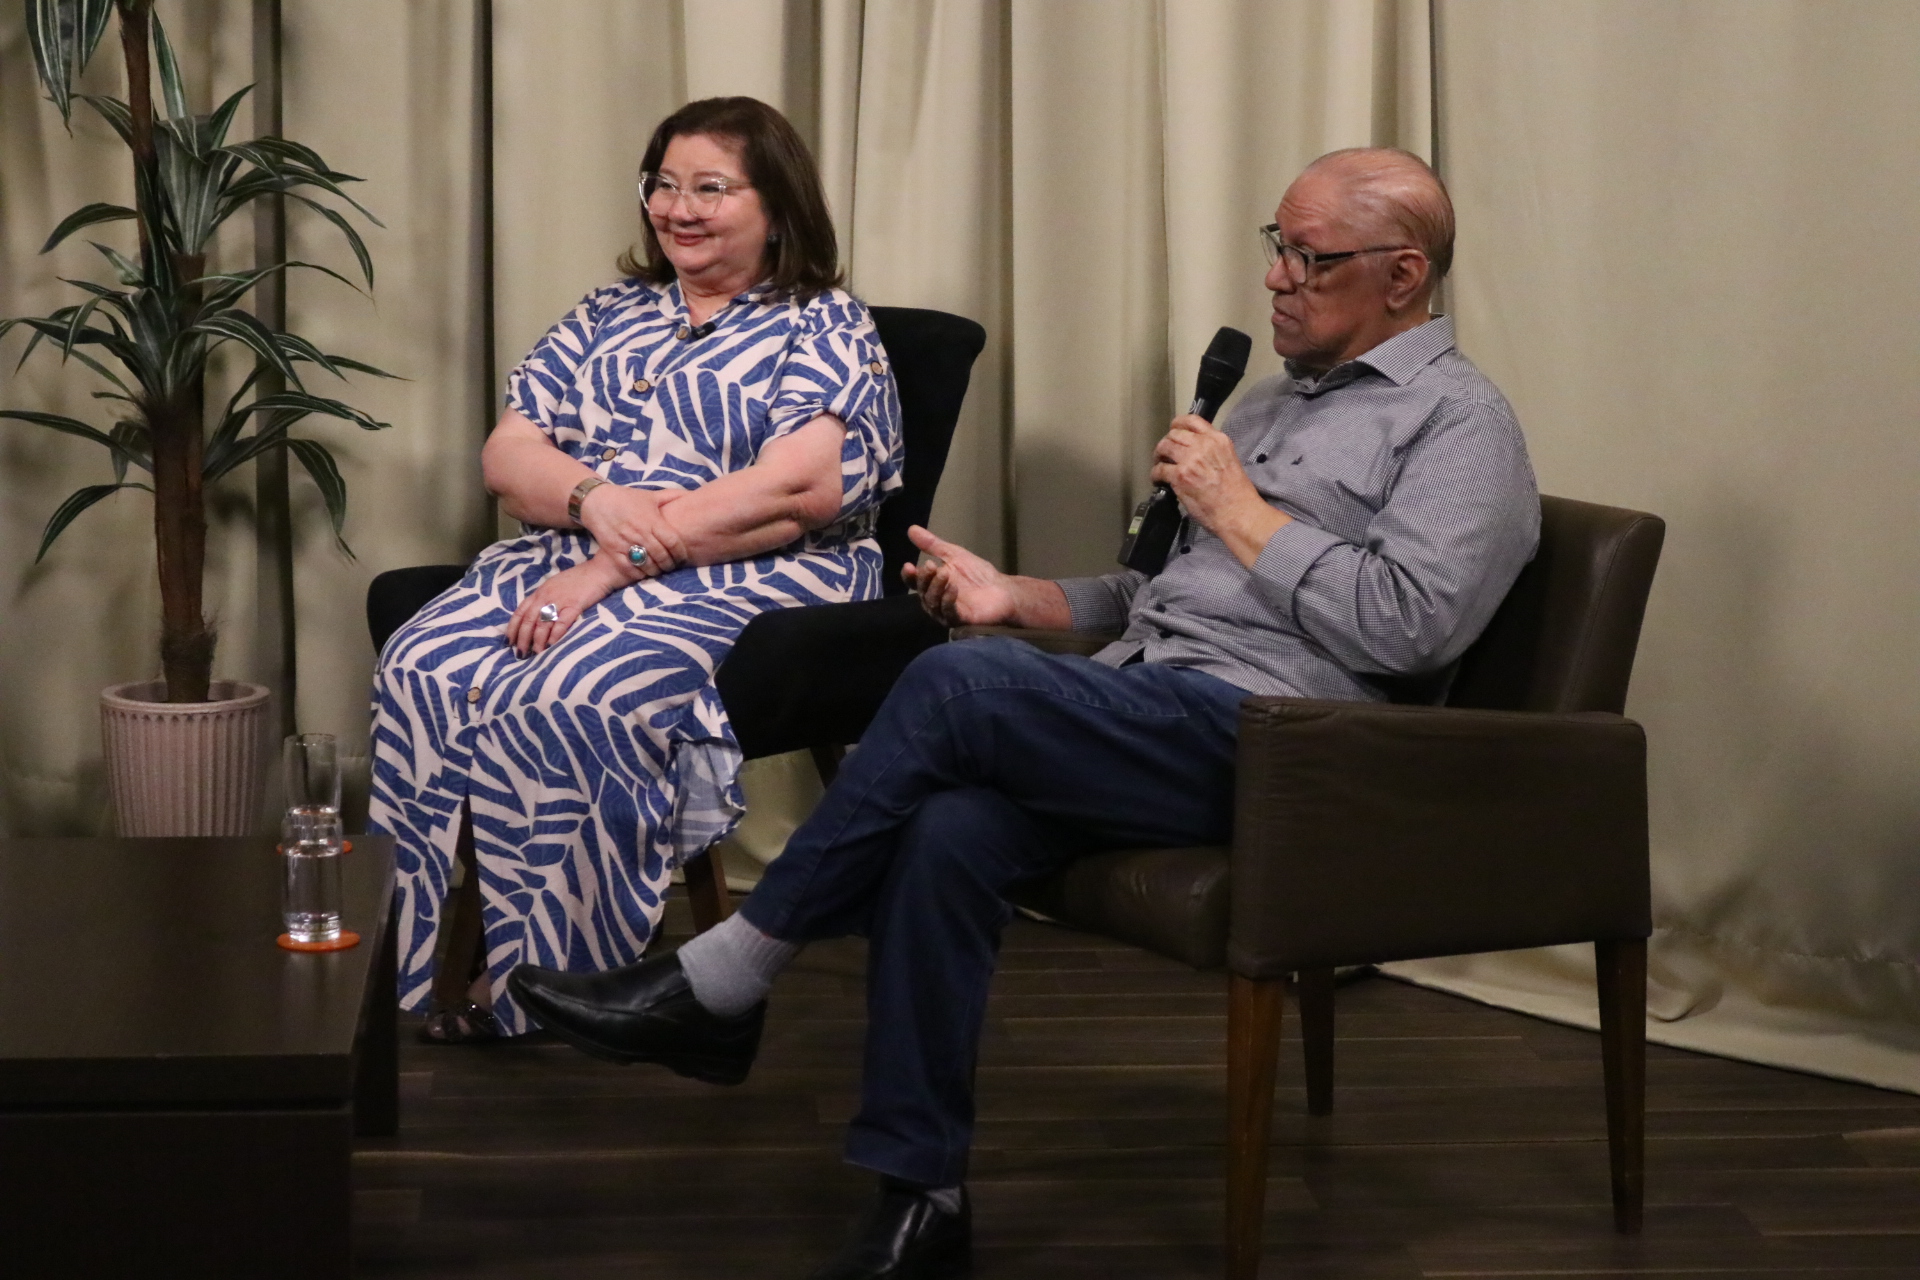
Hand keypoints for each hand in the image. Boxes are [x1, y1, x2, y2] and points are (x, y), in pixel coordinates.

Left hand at [506, 557, 627, 656]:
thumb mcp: (556, 586)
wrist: (601, 570)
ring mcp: (560, 600)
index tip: (509, 641)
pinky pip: (562, 622)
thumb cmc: (580, 579)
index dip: (512, 628)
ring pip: (542, 624)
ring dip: (537, 641)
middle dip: (522, 639)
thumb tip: (537, 616)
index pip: (520, 611)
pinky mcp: (575, 605)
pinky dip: (555, 635)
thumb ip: (545, 598)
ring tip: (536, 654)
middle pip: (528, 620)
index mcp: (540, 592)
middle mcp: (546, 596)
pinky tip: (552, 645)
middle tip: (520, 653)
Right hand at [577, 483, 688, 580]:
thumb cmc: (627, 499)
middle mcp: (640, 532)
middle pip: (661, 556)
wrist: (596, 501)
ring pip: (647, 564)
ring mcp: (625, 542)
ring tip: (659, 570)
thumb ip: (672, 496)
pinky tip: (643, 572)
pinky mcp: (613, 550)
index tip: (682, 557)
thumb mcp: (651, 495)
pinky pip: (629, 568)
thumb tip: (692, 495)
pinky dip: (638, 574)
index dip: (680, 553)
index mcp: (652, 519)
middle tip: (672, 566)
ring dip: (656, 571)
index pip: (672, 542)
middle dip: (669, 564)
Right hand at [900, 525, 1018, 626]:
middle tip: (931, 566)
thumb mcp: (953, 555)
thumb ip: (933, 545)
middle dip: (925, 579)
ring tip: (944, 573)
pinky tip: (952, 588)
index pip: (914, 583)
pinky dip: (948, 601)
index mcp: (932, 585)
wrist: (1002, 589)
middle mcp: (936, 600)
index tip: (908, 565)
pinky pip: (948, 613)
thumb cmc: (978, 574)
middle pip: (922, 593)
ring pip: (932, 604)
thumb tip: (911, 528)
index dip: (910, 576)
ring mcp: (946, 612)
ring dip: (936, 588)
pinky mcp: (959, 620)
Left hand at [1149, 414, 1291, 566]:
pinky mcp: (1180, 476)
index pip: (1193, 420)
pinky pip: (1159, 469)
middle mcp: (1203, 445)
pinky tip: (1158, 480)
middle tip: (1164, 454)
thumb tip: (1192, 452)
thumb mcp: (1229, 460)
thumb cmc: (1237, 493)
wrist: (1237, 511)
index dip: (1178, 424)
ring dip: (1158, 455)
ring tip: (1159, 464)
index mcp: (1218, 440)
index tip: (1173, 430)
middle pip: (1174, 434)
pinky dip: (1155, 475)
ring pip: (1164, 447)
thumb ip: (1211, 451)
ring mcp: (1190, 459)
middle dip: (1166, 443)